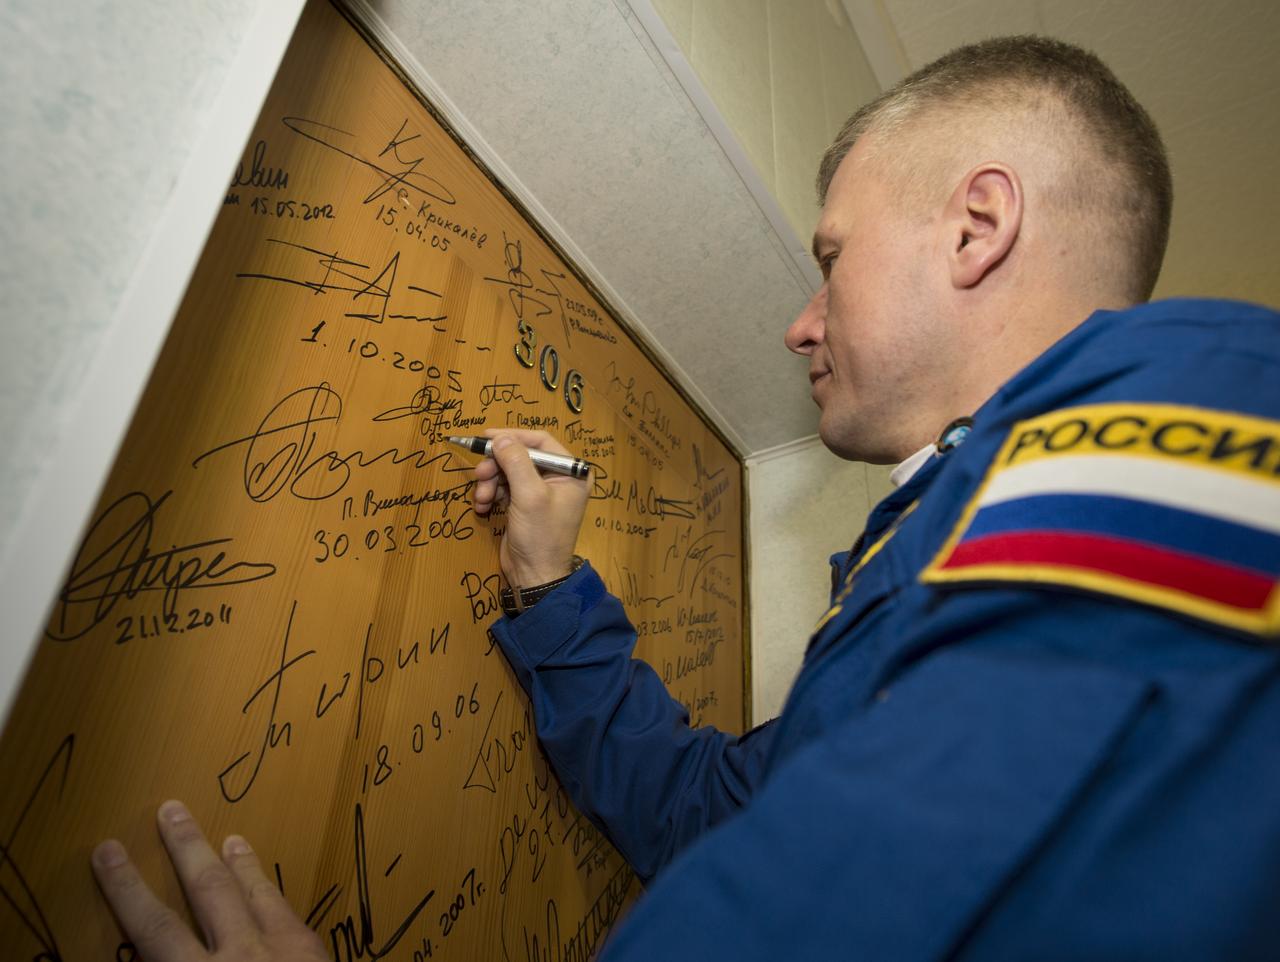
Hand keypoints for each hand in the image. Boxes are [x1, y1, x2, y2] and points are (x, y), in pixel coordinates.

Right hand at [92, 800, 326, 960]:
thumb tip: (154, 955)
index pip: (153, 927)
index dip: (126, 888)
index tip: (107, 851)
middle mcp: (242, 957)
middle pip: (208, 890)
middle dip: (186, 848)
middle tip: (172, 808)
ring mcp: (285, 952)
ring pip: (258, 893)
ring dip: (239, 863)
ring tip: (227, 836)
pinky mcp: (316, 955)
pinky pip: (291, 914)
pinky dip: (274, 893)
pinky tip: (270, 886)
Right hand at [471, 429, 589, 586]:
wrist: (534, 576)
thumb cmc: (541, 536)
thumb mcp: (530, 496)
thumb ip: (516, 463)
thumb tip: (500, 438)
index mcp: (571, 472)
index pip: (540, 442)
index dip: (512, 436)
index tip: (486, 437)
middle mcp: (558, 478)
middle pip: (521, 456)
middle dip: (497, 465)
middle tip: (480, 474)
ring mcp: (540, 492)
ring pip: (508, 472)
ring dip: (490, 481)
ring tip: (481, 498)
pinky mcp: (524, 504)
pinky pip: (504, 488)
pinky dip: (490, 494)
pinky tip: (482, 507)